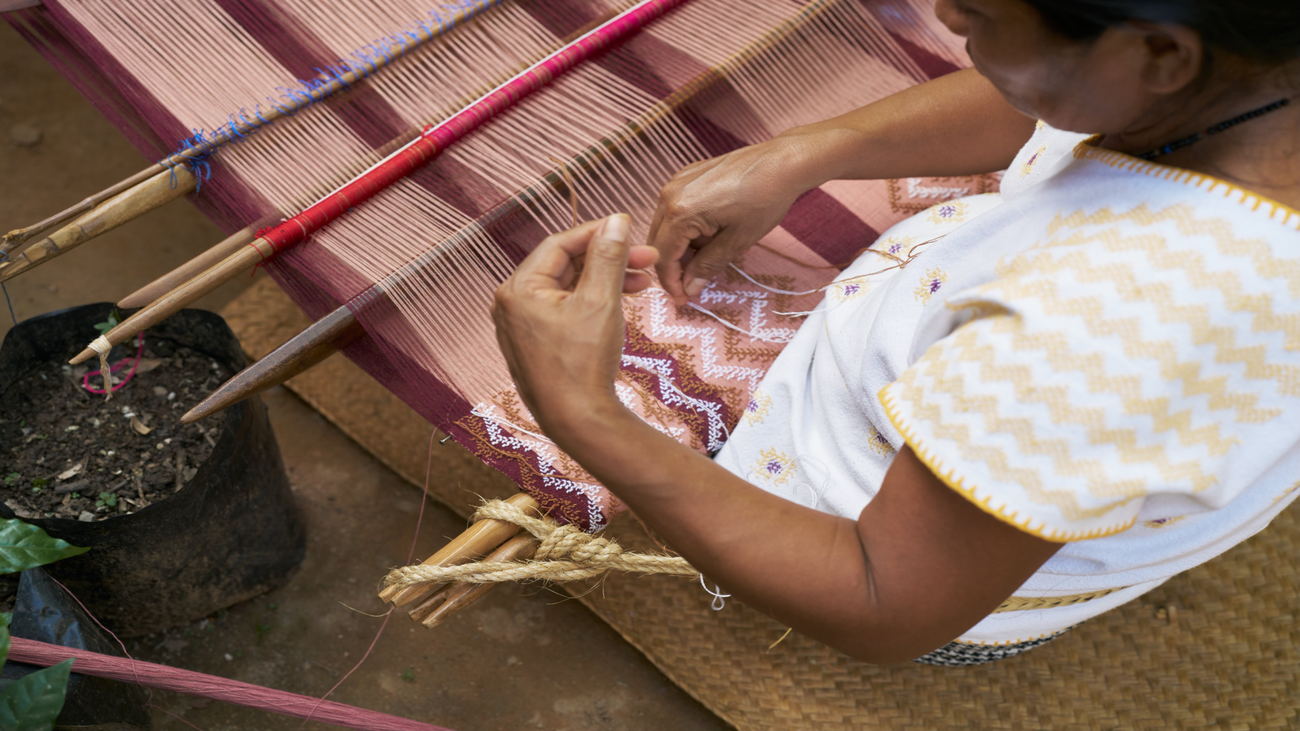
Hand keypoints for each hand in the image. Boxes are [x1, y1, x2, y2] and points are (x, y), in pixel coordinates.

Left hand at [492, 215, 659, 434]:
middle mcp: (513, 305)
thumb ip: (607, 256)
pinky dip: (593, 303)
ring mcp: (523, 327)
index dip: (598, 233)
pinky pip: (566, 311)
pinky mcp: (538, 345)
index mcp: (519, 289)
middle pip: (565, 266)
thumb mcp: (601, 301)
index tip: (630, 230)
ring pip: (569, 289)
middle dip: (608, 260)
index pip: (560, 244)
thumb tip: (616, 220)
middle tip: (647, 259)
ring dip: (606, 281)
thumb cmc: (583, 364)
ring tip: (644, 283)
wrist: (579, 422)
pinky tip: (621, 303)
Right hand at [647, 135, 819, 303]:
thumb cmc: (764, 201)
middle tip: (692, 283)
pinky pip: (674, 208)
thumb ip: (707, 266)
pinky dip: (685, 227)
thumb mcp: (736, 242)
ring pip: (665, 226)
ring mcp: (676, 181)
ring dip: (680, 246)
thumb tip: (689, 288)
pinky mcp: (687, 175)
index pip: (662, 257)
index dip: (671, 282)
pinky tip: (709, 232)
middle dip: (673, 266)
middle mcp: (669, 194)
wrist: (782, 162)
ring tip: (708, 254)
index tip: (682, 298)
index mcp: (680, 212)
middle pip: (658, 241)